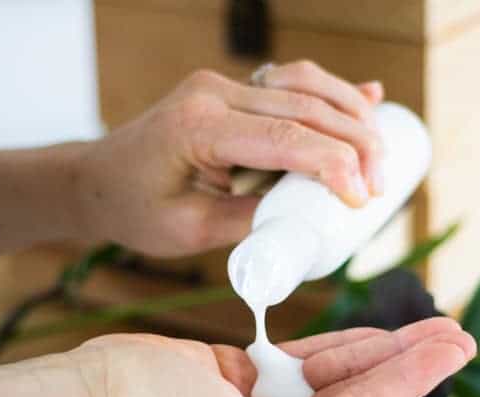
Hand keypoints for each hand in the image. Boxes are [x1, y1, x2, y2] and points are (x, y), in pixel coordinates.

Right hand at [70, 317, 474, 396]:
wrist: (105, 389)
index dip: (412, 382)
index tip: (450, 352)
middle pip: (363, 395)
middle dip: (412, 363)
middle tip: (457, 334)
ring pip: (341, 374)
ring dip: (385, 349)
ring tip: (432, 328)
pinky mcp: (253, 380)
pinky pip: (309, 360)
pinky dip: (342, 346)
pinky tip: (376, 335)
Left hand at [71, 61, 384, 257]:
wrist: (98, 178)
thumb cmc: (135, 208)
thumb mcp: (191, 230)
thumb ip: (251, 220)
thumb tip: (312, 216)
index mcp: (198, 126)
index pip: (283, 137)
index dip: (333, 165)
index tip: (362, 199)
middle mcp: (213, 92)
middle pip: (305, 105)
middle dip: (355, 142)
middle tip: (381, 186)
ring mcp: (224, 85)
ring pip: (306, 84)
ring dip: (351, 115)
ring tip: (380, 156)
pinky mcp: (234, 91)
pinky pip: (293, 84)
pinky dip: (332, 96)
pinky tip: (370, 102)